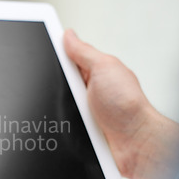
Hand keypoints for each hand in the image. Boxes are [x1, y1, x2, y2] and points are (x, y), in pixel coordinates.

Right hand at [64, 29, 178, 178]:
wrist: (133, 143)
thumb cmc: (128, 106)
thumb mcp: (104, 68)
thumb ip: (84, 51)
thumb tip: (68, 35)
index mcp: (94, 70)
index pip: (66, 57)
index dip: (54, 54)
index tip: (45, 55)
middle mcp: (87, 89)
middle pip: (55, 81)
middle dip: (54, 85)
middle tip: (69, 89)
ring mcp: (81, 109)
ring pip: (53, 103)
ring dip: (57, 107)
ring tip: (75, 111)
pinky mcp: (77, 127)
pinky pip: (57, 122)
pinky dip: (59, 124)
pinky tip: (69, 124)